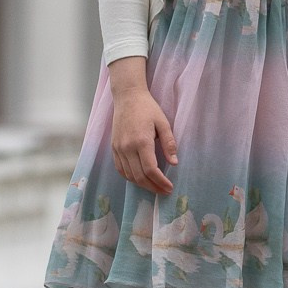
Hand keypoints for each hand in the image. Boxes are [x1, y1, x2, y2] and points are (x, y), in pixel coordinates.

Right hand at [108, 60, 177, 194]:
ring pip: (129, 175)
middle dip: (153, 187)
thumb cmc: (147, 108)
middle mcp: (127, 147)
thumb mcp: (163, 122)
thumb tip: (174, 163)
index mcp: (141, 141)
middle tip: (164, 191)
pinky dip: (130, 177)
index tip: (169, 187)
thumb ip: (169, 143)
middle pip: (139, 176)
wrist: (127, 97)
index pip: (151, 170)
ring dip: (142, 184)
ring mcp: (118, 148)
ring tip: (154, 187)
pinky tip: (139, 179)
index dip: (160, 182)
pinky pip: (120, 169)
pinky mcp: (113, 148)